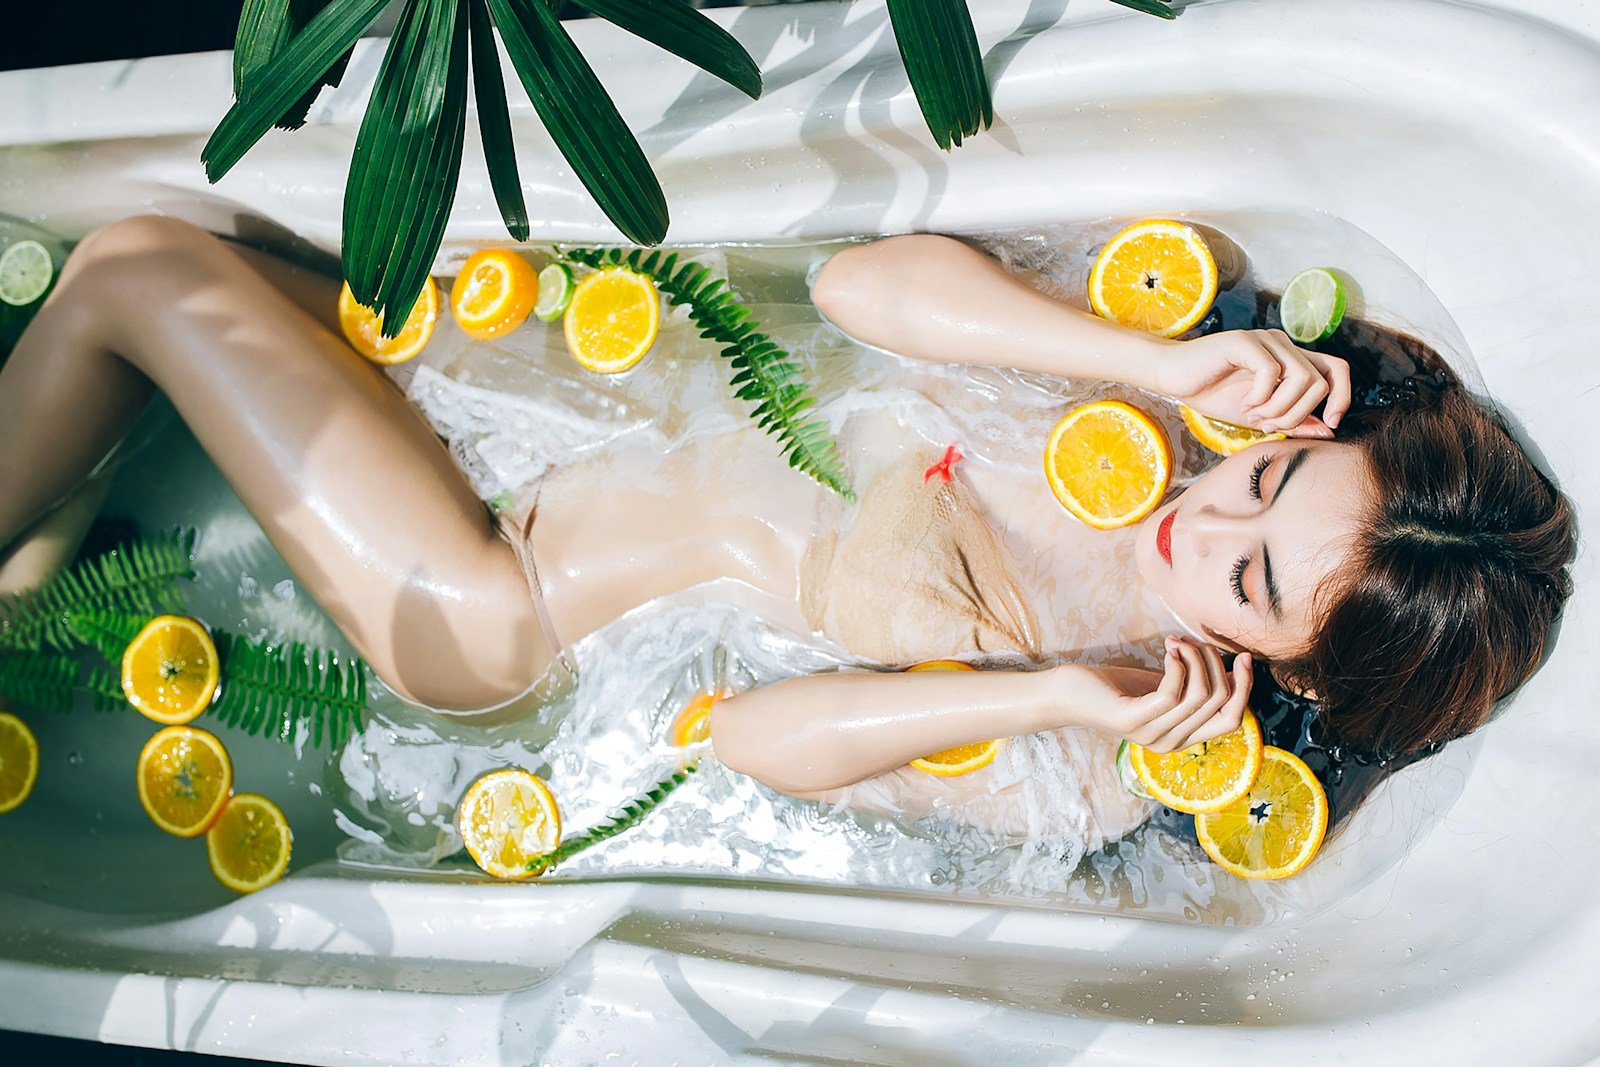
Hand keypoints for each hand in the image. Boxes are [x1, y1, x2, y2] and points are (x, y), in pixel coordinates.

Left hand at [1060, 637, 1252, 751]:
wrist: (1068, 693)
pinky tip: (1168, 651)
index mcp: (1183, 736)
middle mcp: (1171, 742)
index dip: (1245, 688)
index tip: (1244, 657)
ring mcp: (1152, 735)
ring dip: (1195, 659)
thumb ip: (1194, 685)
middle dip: (1215, 664)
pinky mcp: (1133, 720)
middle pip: (1220, 703)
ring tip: (1176, 642)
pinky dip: (1177, 665)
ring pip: (1201, 695)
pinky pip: (1172, 693)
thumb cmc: (1116, 687)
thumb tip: (1232, 668)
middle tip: (1192, 641)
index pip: (1232, 721)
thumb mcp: (1164, 686)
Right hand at [1151, 329, 1351, 436]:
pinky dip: (1261, 397)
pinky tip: (1244, 403)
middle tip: (1268, 425)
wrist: (1173, 377)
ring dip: (1280, 408)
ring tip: (1255, 415)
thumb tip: (1327, 431)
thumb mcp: (1260, 416)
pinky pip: (1271, 372)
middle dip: (1298, 414)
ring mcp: (1265, 340)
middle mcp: (1283, 345)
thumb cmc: (1213, 393)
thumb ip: (1293, 420)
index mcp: (1291, 360)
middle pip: (1320, 382)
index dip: (1342, 397)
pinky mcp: (1244, 341)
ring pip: (1302, 378)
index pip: (1337, 370)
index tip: (1328, 423)